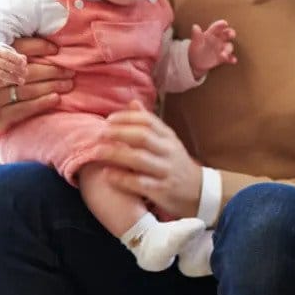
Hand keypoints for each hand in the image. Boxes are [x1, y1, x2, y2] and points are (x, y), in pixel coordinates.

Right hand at [0, 38, 71, 137]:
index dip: (38, 47)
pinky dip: (43, 102)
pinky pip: (24, 108)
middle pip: (27, 71)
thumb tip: (53, 47)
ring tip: (68, 84)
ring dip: (53, 86)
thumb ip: (17, 58)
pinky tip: (56, 98)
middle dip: (52, 70)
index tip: (56, 49)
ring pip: (28, 90)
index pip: (17, 48)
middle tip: (70, 71)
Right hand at [0, 46, 26, 86]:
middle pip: (5, 65)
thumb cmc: (4, 57)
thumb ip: (18, 57)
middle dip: (17, 69)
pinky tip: (12, 82)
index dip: (16, 59)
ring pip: (2, 74)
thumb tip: (24, 60)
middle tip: (25, 73)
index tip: (24, 64)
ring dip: (14, 79)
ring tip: (22, 81)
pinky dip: (6, 83)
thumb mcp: (10, 54)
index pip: (7, 54)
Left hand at [99, 101, 202, 218]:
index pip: (148, 120)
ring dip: (115, 154)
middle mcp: (168, 151)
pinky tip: (107, 175)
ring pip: (139, 159)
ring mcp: (166, 170)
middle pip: (143, 136)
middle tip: (99, 134)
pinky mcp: (162, 190)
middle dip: (119, 133)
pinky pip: (140, 183)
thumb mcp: (167, 141)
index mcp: (168, 137)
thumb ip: (149, 124)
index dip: (127, 118)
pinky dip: (122, 178)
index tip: (108, 120)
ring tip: (96, 152)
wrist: (198, 191)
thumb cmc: (175, 164)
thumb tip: (132, 102)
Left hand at [187, 20, 236, 77]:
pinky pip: (229, 57)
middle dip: (231, 33)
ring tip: (223, 55)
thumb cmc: (195, 50)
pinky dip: (232, 59)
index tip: (225, 24)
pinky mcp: (223, 57)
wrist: (195, 63)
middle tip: (231, 35)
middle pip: (227, 34)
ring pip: (228, 46)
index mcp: (211, 34)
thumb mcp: (195, 43)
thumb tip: (195, 26)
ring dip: (228, 49)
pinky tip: (233, 60)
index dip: (222, 24)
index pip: (218, 27)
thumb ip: (196, 35)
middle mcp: (219, 39)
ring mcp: (222, 48)